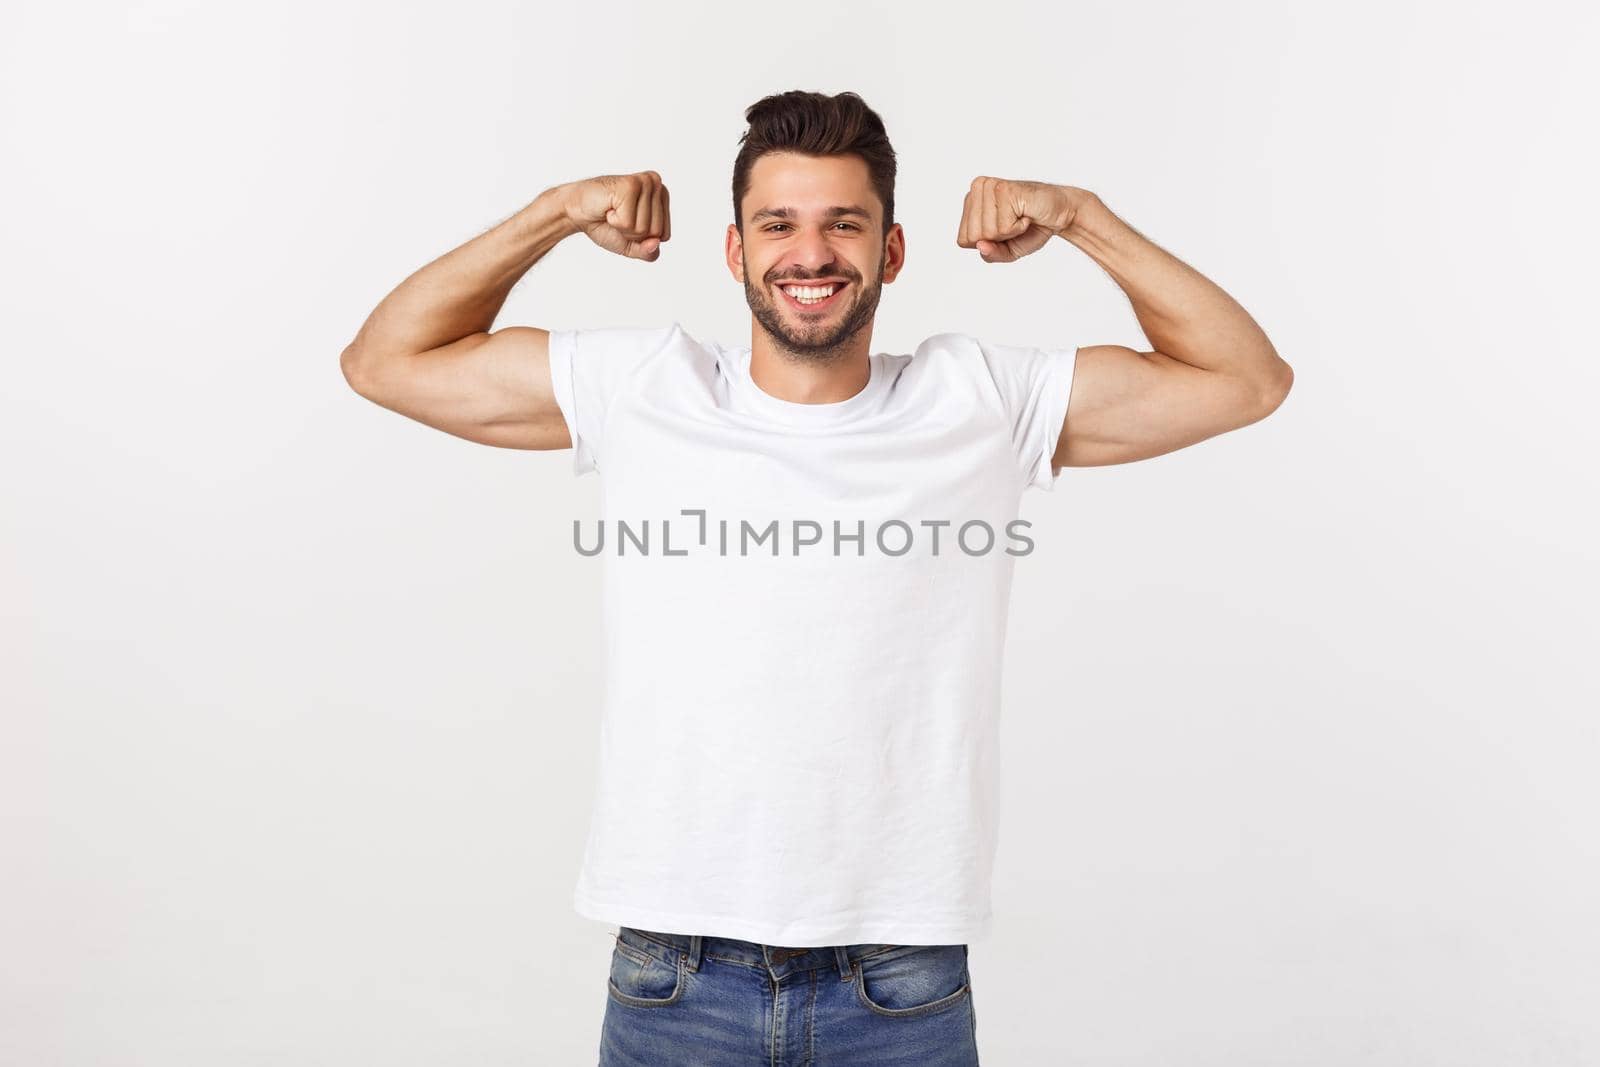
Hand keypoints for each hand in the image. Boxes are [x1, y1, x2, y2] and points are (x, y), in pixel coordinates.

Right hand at [560, 171, 670, 260]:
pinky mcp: (630, 185)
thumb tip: (655, 243)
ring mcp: (644, 182)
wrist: (575, 212)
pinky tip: (608, 207)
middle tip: (617, 217)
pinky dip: (615, 221)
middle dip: (633, 233)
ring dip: (623, 226)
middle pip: (656, 231)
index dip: (642, 239)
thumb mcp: (631, 245)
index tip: (627, 222)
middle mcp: (656, 183)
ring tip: (612, 211)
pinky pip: (629, 222)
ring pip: (644, 228)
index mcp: (662, 195)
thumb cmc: (603, 224)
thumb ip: (648, 252)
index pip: (664, 235)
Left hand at [956, 177, 1079, 262]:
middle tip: (1014, 223)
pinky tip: (1026, 214)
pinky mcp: (1004, 189)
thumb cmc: (1033, 228)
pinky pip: (1003, 227)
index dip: (988, 244)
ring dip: (1010, 232)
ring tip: (1020, 217)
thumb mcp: (1007, 251)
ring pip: (987, 232)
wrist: (1061, 214)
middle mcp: (977, 189)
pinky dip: (1019, 227)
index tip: (1004, 230)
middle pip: (973, 237)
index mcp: (971, 201)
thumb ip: (990, 254)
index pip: (963, 240)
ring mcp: (990, 187)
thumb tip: (980, 246)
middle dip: (998, 239)